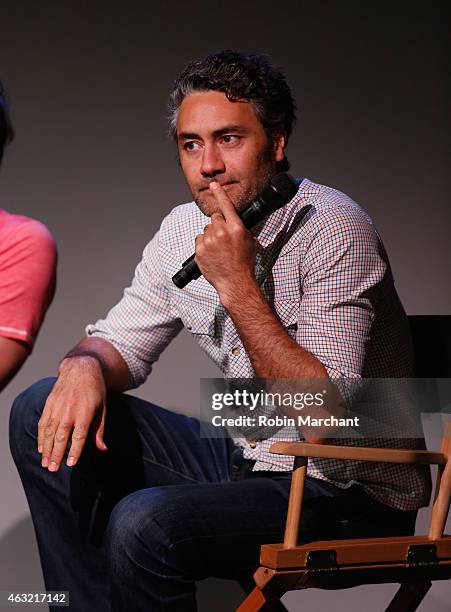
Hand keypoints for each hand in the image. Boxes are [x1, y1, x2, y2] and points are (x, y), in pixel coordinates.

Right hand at [38, 356, 107, 471]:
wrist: (81, 368)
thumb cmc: (95, 391)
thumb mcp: (103, 408)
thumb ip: (100, 429)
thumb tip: (102, 449)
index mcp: (85, 412)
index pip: (79, 435)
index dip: (75, 450)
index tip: (71, 464)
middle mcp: (70, 409)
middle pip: (61, 436)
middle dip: (57, 454)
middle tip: (53, 469)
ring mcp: (58, 406)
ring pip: (49, 431)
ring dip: (46, 448)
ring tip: (45, 463)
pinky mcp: (50, 403)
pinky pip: (43, 422)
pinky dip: (41, 436)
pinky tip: (41, 447)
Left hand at [194, 181, 257, 301]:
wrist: (235, 282)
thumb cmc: (244, 263)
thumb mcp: (249, 242)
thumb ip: (240, 228)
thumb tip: (234, 220)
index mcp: (236, 228)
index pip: (226, 205)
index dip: (219, 193)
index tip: (214, 184)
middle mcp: (222, 232)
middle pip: (215, 218)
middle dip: (218, 224)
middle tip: (224, 238)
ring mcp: (209, 242)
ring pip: (206, 229)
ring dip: (211, 236)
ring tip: (219, 249)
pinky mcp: (199, 250)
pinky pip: (199, 240)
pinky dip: (204, 245)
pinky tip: (211, 254)